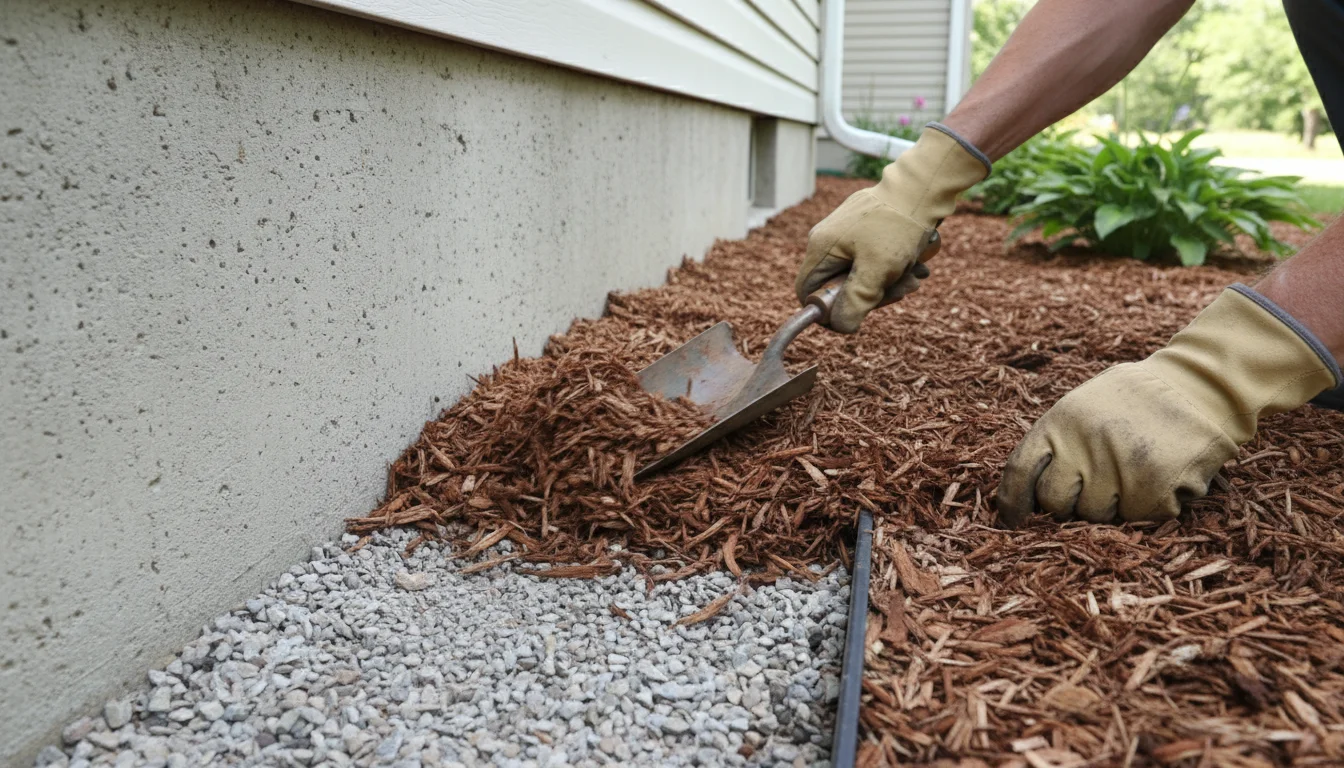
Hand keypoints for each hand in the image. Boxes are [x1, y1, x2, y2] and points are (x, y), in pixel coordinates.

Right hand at [796, 124, 988, 332]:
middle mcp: (827, 238)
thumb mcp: (877, 271)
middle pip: (838, 285)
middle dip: (870, 295)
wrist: (923, 186)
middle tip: (901, 291)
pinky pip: (872, 258)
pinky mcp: (865, 227)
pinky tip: (914, 263)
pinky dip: (892, 266)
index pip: (807, 292)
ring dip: (888, 282)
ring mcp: (846, 232)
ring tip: (915, 274)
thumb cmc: (897, 226)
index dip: (828, 310)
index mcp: (821, 247)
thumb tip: (841, 326)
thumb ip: (855, 302)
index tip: (858, 313)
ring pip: (860, 273)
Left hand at [997, 286, 1339, 525]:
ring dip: (1112, 504)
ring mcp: (1119, 468)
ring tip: (1132, 472)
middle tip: (1091, 487)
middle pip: (1056, 503)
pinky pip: (1139, 517)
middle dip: (1068, 504)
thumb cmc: (1133, 400)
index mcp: (1060, 422)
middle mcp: (1084, 446)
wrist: (1199, 386)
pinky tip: (1160, 476)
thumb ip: (1055, 442)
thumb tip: (1021, 496)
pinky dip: (1149, 505)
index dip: (1012, 502)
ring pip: (1097, 515)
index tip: (1012, 520)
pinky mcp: (1156, 487)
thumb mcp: (1082, 406)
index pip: (1020, 471)